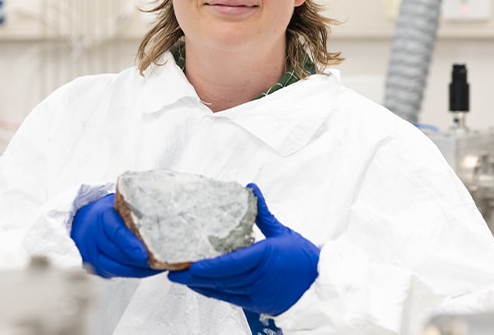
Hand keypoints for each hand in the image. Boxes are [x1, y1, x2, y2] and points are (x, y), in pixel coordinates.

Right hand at [69, 193, 161, 278]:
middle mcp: (94, 235)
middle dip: (139, 261)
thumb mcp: (120, 203)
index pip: (116, 232)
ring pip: (116, 267)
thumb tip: (163, 209)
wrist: (85, 219)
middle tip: (161, 261)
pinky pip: (114, 273)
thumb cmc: (109, 210)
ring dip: (138, 270)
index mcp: (103, 216)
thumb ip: (136, 207)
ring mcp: (92, 252)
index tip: (145, 254)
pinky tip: (147, 271)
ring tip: (158, 267)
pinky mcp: (95, 265)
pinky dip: (132, 273)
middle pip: (116, 252)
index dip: (130, 245)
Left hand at [167, 183, 318, 315]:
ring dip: (200, 285)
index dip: (208, 267)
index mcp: (266, 257)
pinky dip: (212, 292)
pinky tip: (200, 286)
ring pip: (223, 290)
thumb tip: (251, 189)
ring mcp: (257, 294)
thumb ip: (262, 212)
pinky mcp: (255, 304)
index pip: (232, 263)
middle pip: (222, 279)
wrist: (320, 287)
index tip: (189, 264)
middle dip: (195, 276)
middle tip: (173, 270)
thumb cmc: (304, 260)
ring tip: (181, 277)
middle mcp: (259, 278)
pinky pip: (229, 299)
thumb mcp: (283, 232)